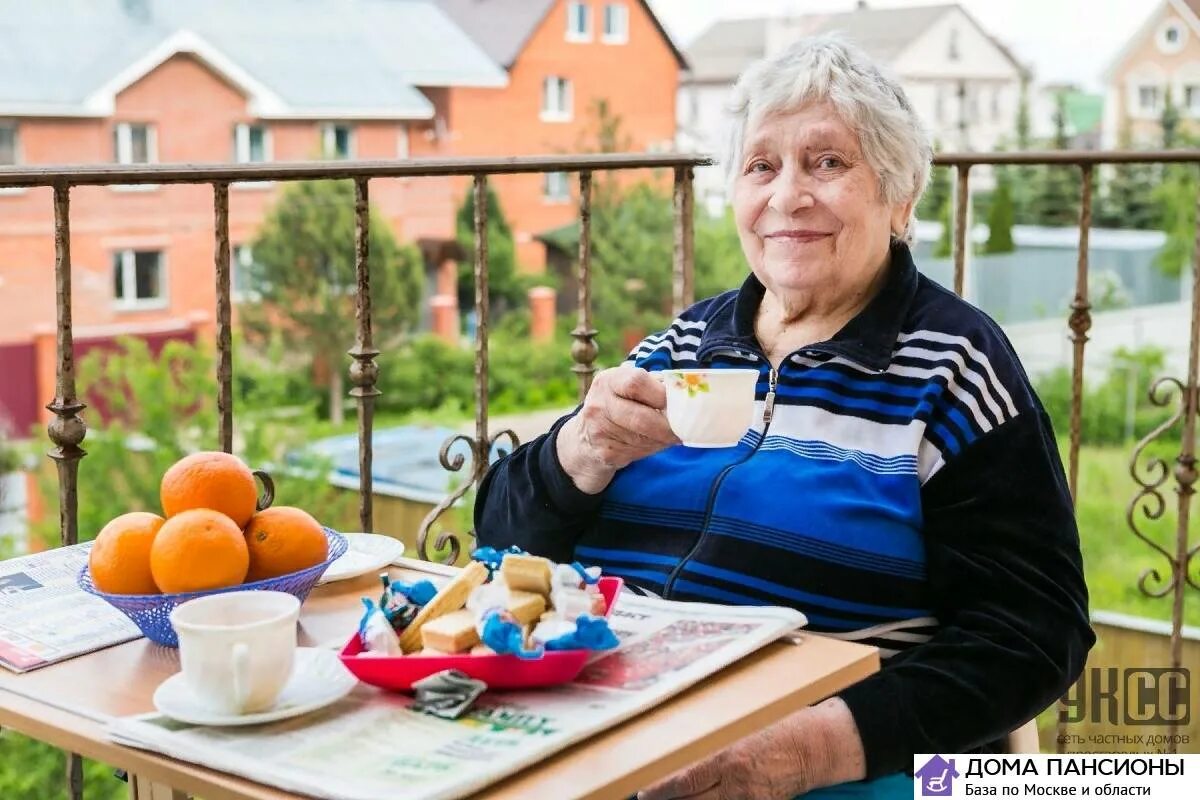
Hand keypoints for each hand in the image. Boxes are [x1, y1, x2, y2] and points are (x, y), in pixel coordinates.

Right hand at [556, 365, 679, 493]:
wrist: (584, 439)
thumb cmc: (617, 406)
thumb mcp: (626, 387)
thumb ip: (653, 385)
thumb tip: (686, 392)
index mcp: (607, 381)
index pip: (636, 382)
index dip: (661, 394)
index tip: (676, 402)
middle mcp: (598, 404)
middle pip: (642, 418)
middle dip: (668, 426)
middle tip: (684, 428)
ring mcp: (599, 431)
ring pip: (643, 439)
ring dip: (663, 439)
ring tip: (671, 435)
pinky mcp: (605, 453)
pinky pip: (638, 452)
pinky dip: (653, 449)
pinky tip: (654, 443)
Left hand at [637, 699, 865, 799]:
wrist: (816, 745)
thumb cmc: (780, 724)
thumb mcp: (741, 724)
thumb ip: (713, 739)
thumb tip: (682, 746)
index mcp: (727, 755)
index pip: (683, 779)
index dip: (660, 789)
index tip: (643, 793)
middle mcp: (735, 781)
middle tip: (649, 799)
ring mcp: (749, 798)